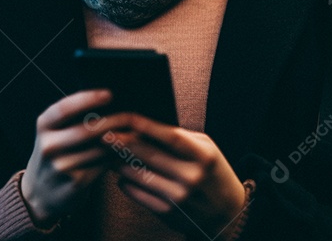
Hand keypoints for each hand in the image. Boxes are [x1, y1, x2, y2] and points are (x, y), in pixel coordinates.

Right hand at [21, 90, 129, 224]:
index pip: (64, 109)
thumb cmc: (57, 151)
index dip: (87, 100)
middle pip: (87, 130)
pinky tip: (125, 150)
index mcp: (44, 126)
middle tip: (132, 116)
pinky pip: (103, 165)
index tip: (109, 94)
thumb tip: (111, 99)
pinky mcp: (75, 184)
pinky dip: (117, 156)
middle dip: (114, 121)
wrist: (41, 192)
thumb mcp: (55, 131)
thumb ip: (75, 117)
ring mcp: (61, 167)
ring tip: (135, 132)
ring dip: (121, 140)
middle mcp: (49, 146)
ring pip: (100, 149)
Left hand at [106, 114, 246, 236]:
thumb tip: (145, 126)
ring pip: (137, 174)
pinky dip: (125, 181)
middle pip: (148, 154)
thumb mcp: (206, 149)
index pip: (170, 137)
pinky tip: (122, 173)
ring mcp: (178, 197)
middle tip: (105, 133)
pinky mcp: (166, 212)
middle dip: (123, 142)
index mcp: (203, 157)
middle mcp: (190, 177)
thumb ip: (180, 137)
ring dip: (119, 162)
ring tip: (110, 152)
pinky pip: (136, 193)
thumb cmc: (213, 173)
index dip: (146, 126)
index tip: (126, 117)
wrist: (226, 214)